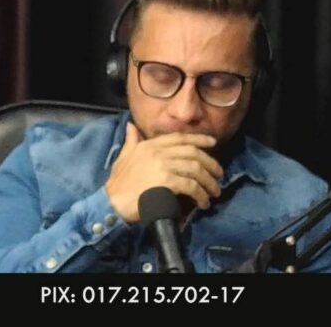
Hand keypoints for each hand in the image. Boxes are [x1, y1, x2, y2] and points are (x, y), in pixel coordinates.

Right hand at [105, 122, 223, 222]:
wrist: (112, 202)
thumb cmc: (118, 183)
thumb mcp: (123, 157)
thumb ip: (131, 141)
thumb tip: (131, 126)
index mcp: (149, 145)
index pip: (180, 138)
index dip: (199, 139)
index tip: (213, 142)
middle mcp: (157, 152)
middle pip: (192, 153)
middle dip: (210, 163)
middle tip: (218, 174)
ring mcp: (162, 166)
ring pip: (195, 169)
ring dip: (209, 182)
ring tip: (214, 191)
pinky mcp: (166, 182)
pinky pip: (191, 186)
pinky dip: (200, 194)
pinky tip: (202, 202)